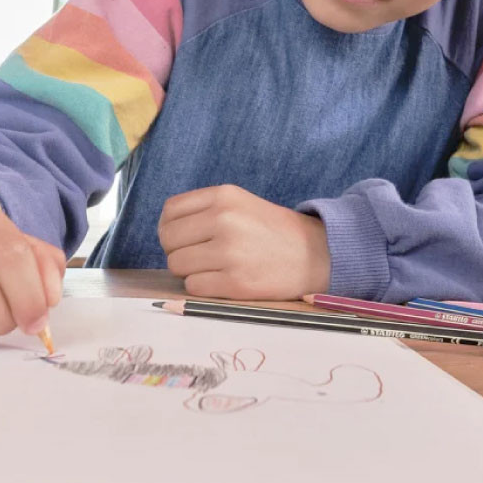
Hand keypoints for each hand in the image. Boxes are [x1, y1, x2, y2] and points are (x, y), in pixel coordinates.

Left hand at [159, 184, 330, 300]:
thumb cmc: (273, 230)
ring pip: (177, 265)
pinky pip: (193, 286)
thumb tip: (166, 230)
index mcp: (224, 196)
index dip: (170, 227)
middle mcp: (224, 220)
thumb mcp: (240, 203)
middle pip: (168, 239)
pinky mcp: (235, 282)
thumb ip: (205, 210)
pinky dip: (203, 286)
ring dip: (190, 270)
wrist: (316, 254)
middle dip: (177, 250)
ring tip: (214, 268)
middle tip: (198, 256)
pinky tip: (223, 280)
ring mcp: (229, 252)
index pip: (170, 211)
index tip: (182, 238)